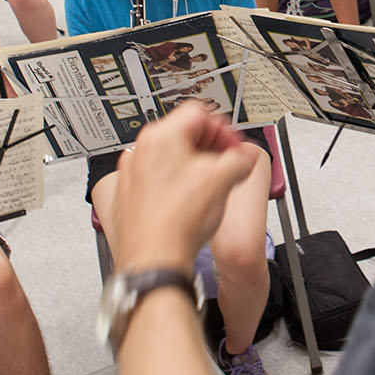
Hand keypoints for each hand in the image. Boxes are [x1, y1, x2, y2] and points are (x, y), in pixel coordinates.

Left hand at [112, 102, 256, 269]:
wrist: (153, 261)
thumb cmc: (177, 221)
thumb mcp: (223, 181)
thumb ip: (241, 160)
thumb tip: (246, 157)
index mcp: (160, 136)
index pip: (198, 113)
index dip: (223, 128)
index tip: (234, 146)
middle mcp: (140, 151)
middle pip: (182, 134)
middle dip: (210, 148)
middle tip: (227, 164)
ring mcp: (131, 174)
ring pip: (169, 159)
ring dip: (193, 167)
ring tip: (210, 187)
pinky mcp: (128, 197)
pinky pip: (156, 181)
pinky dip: (175, 186)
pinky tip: (189, 205)